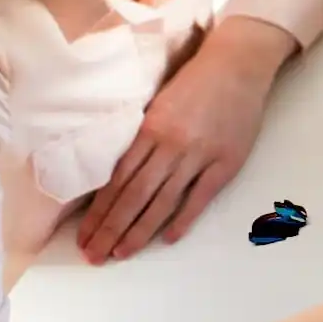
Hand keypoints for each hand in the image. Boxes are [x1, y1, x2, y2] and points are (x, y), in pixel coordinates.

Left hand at [78, 18, 293, 264]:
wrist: (238, 65)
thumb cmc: (195, 81)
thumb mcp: (158, 103)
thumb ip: (142, 137)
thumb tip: (120, 174)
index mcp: (149, 129)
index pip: (117, 180)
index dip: (99, 212)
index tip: (84, 235)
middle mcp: (170, 145)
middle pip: (134, 196)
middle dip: (111, 229)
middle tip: (94, 256)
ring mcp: (199, 156)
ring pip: (162, 201)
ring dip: (139, 231)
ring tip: (121, 254)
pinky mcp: (225, 162)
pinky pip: (199, 197)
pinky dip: (182, 219)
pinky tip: (166, 238)